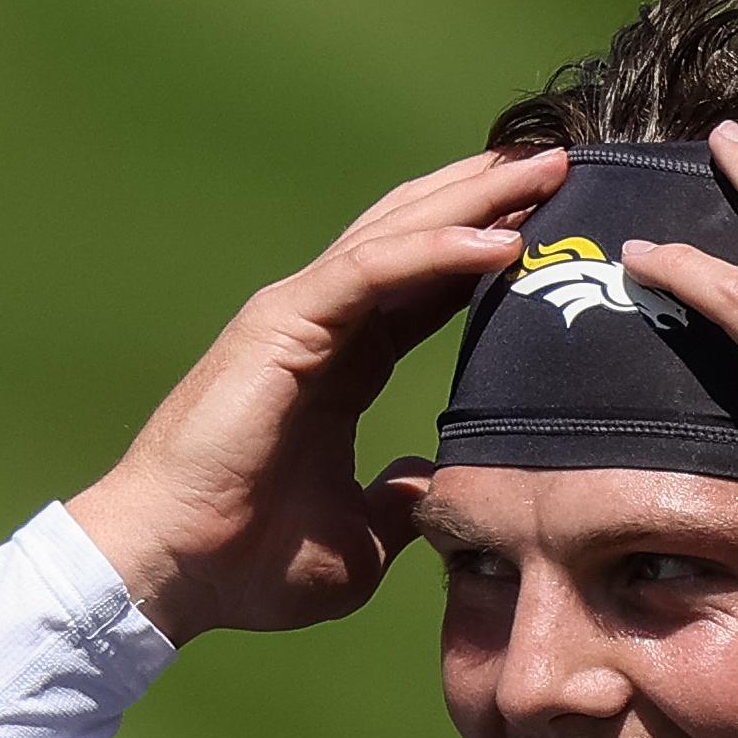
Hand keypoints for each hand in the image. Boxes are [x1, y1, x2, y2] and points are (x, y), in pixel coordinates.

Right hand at [69, 147, 567, 642]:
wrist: (173, 571)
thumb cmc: (249, 560)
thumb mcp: (360, 536)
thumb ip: (399, 503)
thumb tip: (435, 488)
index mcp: (340, 365)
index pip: (427, 289)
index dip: (488, 254)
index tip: (556, 230)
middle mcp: (320, 324)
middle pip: (418, 239)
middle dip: (491, 199)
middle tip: (564, 165)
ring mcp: (298, 316)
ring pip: (399, 235)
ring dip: (476, 201)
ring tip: (547, 172)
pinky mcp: (282, 325)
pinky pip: (371, 271)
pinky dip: (436, 251)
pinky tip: (497, 241)